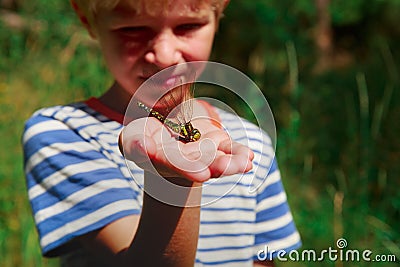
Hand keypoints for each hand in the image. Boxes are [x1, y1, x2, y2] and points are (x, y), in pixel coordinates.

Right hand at [120, 117, 253, 182]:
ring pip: (220, 159)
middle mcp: (188, 161)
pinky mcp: (216, 143)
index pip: (177, 165)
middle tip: (230, 167)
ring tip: (246, 163)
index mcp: (166, 161)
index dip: (188, 168)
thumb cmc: (143, 136)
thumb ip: (135, 145)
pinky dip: (240, 153)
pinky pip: (230, 149)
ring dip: (233, 162)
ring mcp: (205, 152)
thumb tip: (144, 148)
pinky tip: (250, 157)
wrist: (164, 131)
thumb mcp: (132, 139)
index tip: (203, 173)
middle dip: (217, 166)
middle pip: (204, 165)